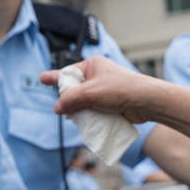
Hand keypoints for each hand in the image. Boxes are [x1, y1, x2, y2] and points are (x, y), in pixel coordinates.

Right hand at [41, 57, 159, 123]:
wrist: (147, 102)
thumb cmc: (120, 90)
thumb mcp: (90, 93)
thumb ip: (70, 99)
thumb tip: (57, 108)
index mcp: (93, 66)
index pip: (69, 73)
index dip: (55, 78)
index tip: (42, 78)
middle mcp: (99, 77)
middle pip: (75, 89)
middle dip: (69, 100)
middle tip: (63, 109)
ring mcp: (105, 91)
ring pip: (84, 102)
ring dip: (80, 111)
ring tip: (77, 118)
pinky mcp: (111, 104)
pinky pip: (94, 111)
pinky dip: (90, 117)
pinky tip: (88, 123)